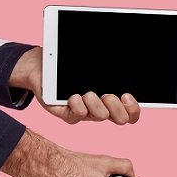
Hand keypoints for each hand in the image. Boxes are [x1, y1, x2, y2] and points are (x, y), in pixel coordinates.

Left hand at [10, 47, 140, 124]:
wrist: (43, 67)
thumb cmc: (71, 64)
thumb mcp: (94, 64)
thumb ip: (110, 67)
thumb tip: (130, 57)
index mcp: (112, 100)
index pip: (131, 114)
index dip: (133, 109)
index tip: (127, 95)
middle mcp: (101, 109)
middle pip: (121, 119)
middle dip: (116, 106)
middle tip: (107, 95)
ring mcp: (86, 113)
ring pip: (100, 116)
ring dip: (95, 103)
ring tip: (87, 93)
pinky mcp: (67, 113)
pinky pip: (77, 115)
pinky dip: (77, 105)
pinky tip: (73, 96)